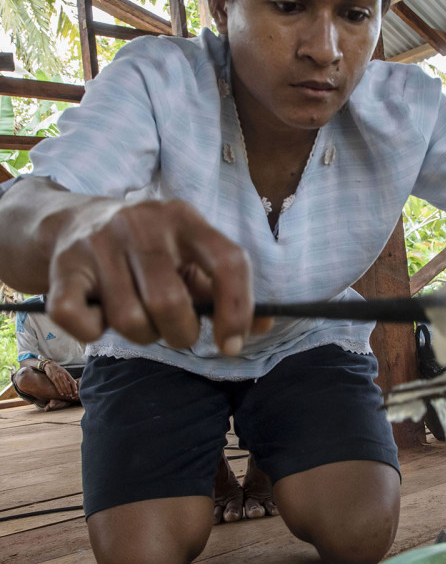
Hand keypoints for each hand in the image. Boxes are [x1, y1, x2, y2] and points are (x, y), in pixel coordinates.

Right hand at [44, 198, 271, 352]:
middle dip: (180, 334)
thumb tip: (264, 327)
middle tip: (175, 331)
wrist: (71, 221)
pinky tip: (98, 315)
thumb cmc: (147, 250)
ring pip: (129, 320)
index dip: (238, 309)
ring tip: (139, 318)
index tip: (231, 344)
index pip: (229, 261)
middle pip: (170, 303)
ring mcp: (99, 242)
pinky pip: (81, 322)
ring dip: (141, 336)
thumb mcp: (188, 256)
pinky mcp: (62, 265)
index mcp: (185, 219)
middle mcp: (143, 223)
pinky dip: (93, 332)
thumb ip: (223, 289)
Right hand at [44, 362, 78, 399]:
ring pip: (63, 386)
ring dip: (65, 392)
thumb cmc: (59, 369)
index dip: (74, 387)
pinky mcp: (53, 379)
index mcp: (67, 374)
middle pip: (68, 385)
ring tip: (67, 395)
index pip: (72, 382)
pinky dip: (60, 391)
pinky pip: (57, 386)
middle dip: (70, 391)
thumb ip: (69, 377)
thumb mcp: (65, 372)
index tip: (76, 391)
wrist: (50, 365)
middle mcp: (63, 376)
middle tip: (71, 395)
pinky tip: (62, 394)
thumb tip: (75, 382)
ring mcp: (58, 378)